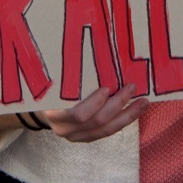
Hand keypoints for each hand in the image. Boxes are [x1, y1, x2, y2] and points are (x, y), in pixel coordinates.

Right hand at [0, 84, 147, 143]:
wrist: (40, 109)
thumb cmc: (48, 88)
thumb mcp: (51, 80)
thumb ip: (65, 72)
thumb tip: (81, 43)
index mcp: (53, 113)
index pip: (77, 114)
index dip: (94, 103)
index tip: (106, 88)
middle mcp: (65, 129)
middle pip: (96, 121)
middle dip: (117, 104)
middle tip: (132, 87)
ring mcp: (76, 137)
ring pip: (106, 130)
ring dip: (127, 115)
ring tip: (143, 102)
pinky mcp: (87, 139)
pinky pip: (107, 132)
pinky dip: (123, 121)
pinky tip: (135, 110)